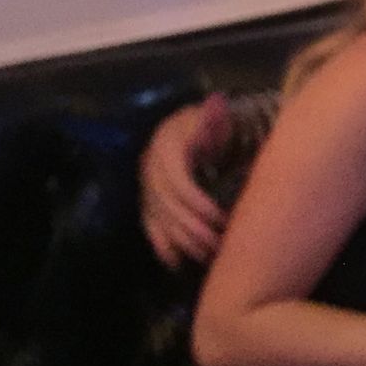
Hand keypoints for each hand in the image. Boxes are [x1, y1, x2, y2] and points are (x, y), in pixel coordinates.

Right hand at [140, 95, 232, 268]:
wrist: (200, 130)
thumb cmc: (217, 126)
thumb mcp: (219, 119)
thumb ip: (216, 117)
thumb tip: (216, 103)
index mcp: (167, 145)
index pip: (176, 180)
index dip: (196, 201)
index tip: (219, 217)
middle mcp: (150, 166)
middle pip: (167, 204)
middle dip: (193, 227)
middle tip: (219, 243)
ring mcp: (146, 187)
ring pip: (159, 220)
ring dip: (183, 241)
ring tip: (209, 255)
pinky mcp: (147, 203)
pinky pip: (150, 228)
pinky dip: (164, 246)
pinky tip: (178, 262)